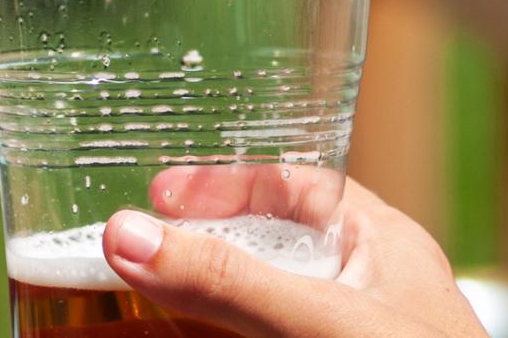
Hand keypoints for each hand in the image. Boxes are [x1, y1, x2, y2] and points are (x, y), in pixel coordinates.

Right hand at [102, 179, 489, 337]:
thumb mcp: (323, 322)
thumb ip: (230, 283)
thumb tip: (128, 235)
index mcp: (383, 249)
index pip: (296, 189)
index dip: (225, 186)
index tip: (158, 196)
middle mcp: (361, 299)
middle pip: (260, 257)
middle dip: (190, 258)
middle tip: (128, 259)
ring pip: (248, 318)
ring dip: (186, 315)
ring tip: (124, 311)